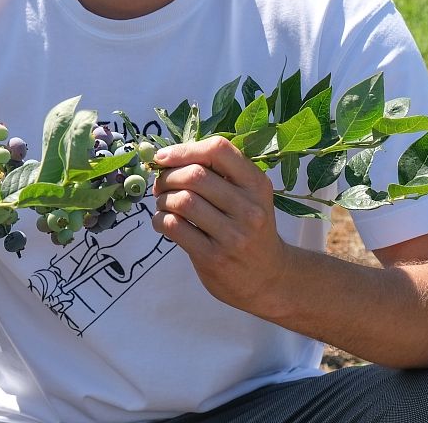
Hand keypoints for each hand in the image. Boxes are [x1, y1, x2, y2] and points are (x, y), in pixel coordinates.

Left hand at [151, 136, 293, 314]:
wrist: (268, 278)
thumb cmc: (250, 229)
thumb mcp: (249, 197)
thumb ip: (219, 174)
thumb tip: (168, 158)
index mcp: (257, 185)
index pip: (218, 150)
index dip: (184, 150)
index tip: (164, 157)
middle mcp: (249, 208)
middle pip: (195, 175)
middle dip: (168, 177)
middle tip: (160, 185)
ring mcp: (232, 235)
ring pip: (182, 201)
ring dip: (162, 199)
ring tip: (163, 203)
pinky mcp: (213, 257)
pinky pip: (174, 227)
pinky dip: (160, 219)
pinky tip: (163, 221)